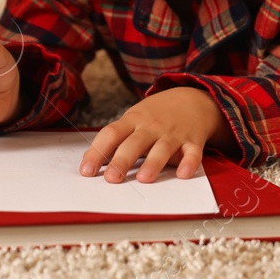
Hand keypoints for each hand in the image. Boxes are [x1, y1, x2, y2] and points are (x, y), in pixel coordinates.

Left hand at [80, 88, 233, 183]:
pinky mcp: (193, 140)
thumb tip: (90, 163)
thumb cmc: (156, 115)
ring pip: (162, 148)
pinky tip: (183, 174)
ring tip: (144, 179)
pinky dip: (189, 163)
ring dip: (153, 163)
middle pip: (134, 143)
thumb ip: (116, 139)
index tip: (86, 171)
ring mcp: (173, 133)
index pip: (111, 134)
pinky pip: (192, 152)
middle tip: (111, 179)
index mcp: (133, 120)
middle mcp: (151, 126)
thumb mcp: (134, 119)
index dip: (97, 152)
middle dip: (122, 160)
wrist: (193, 99)